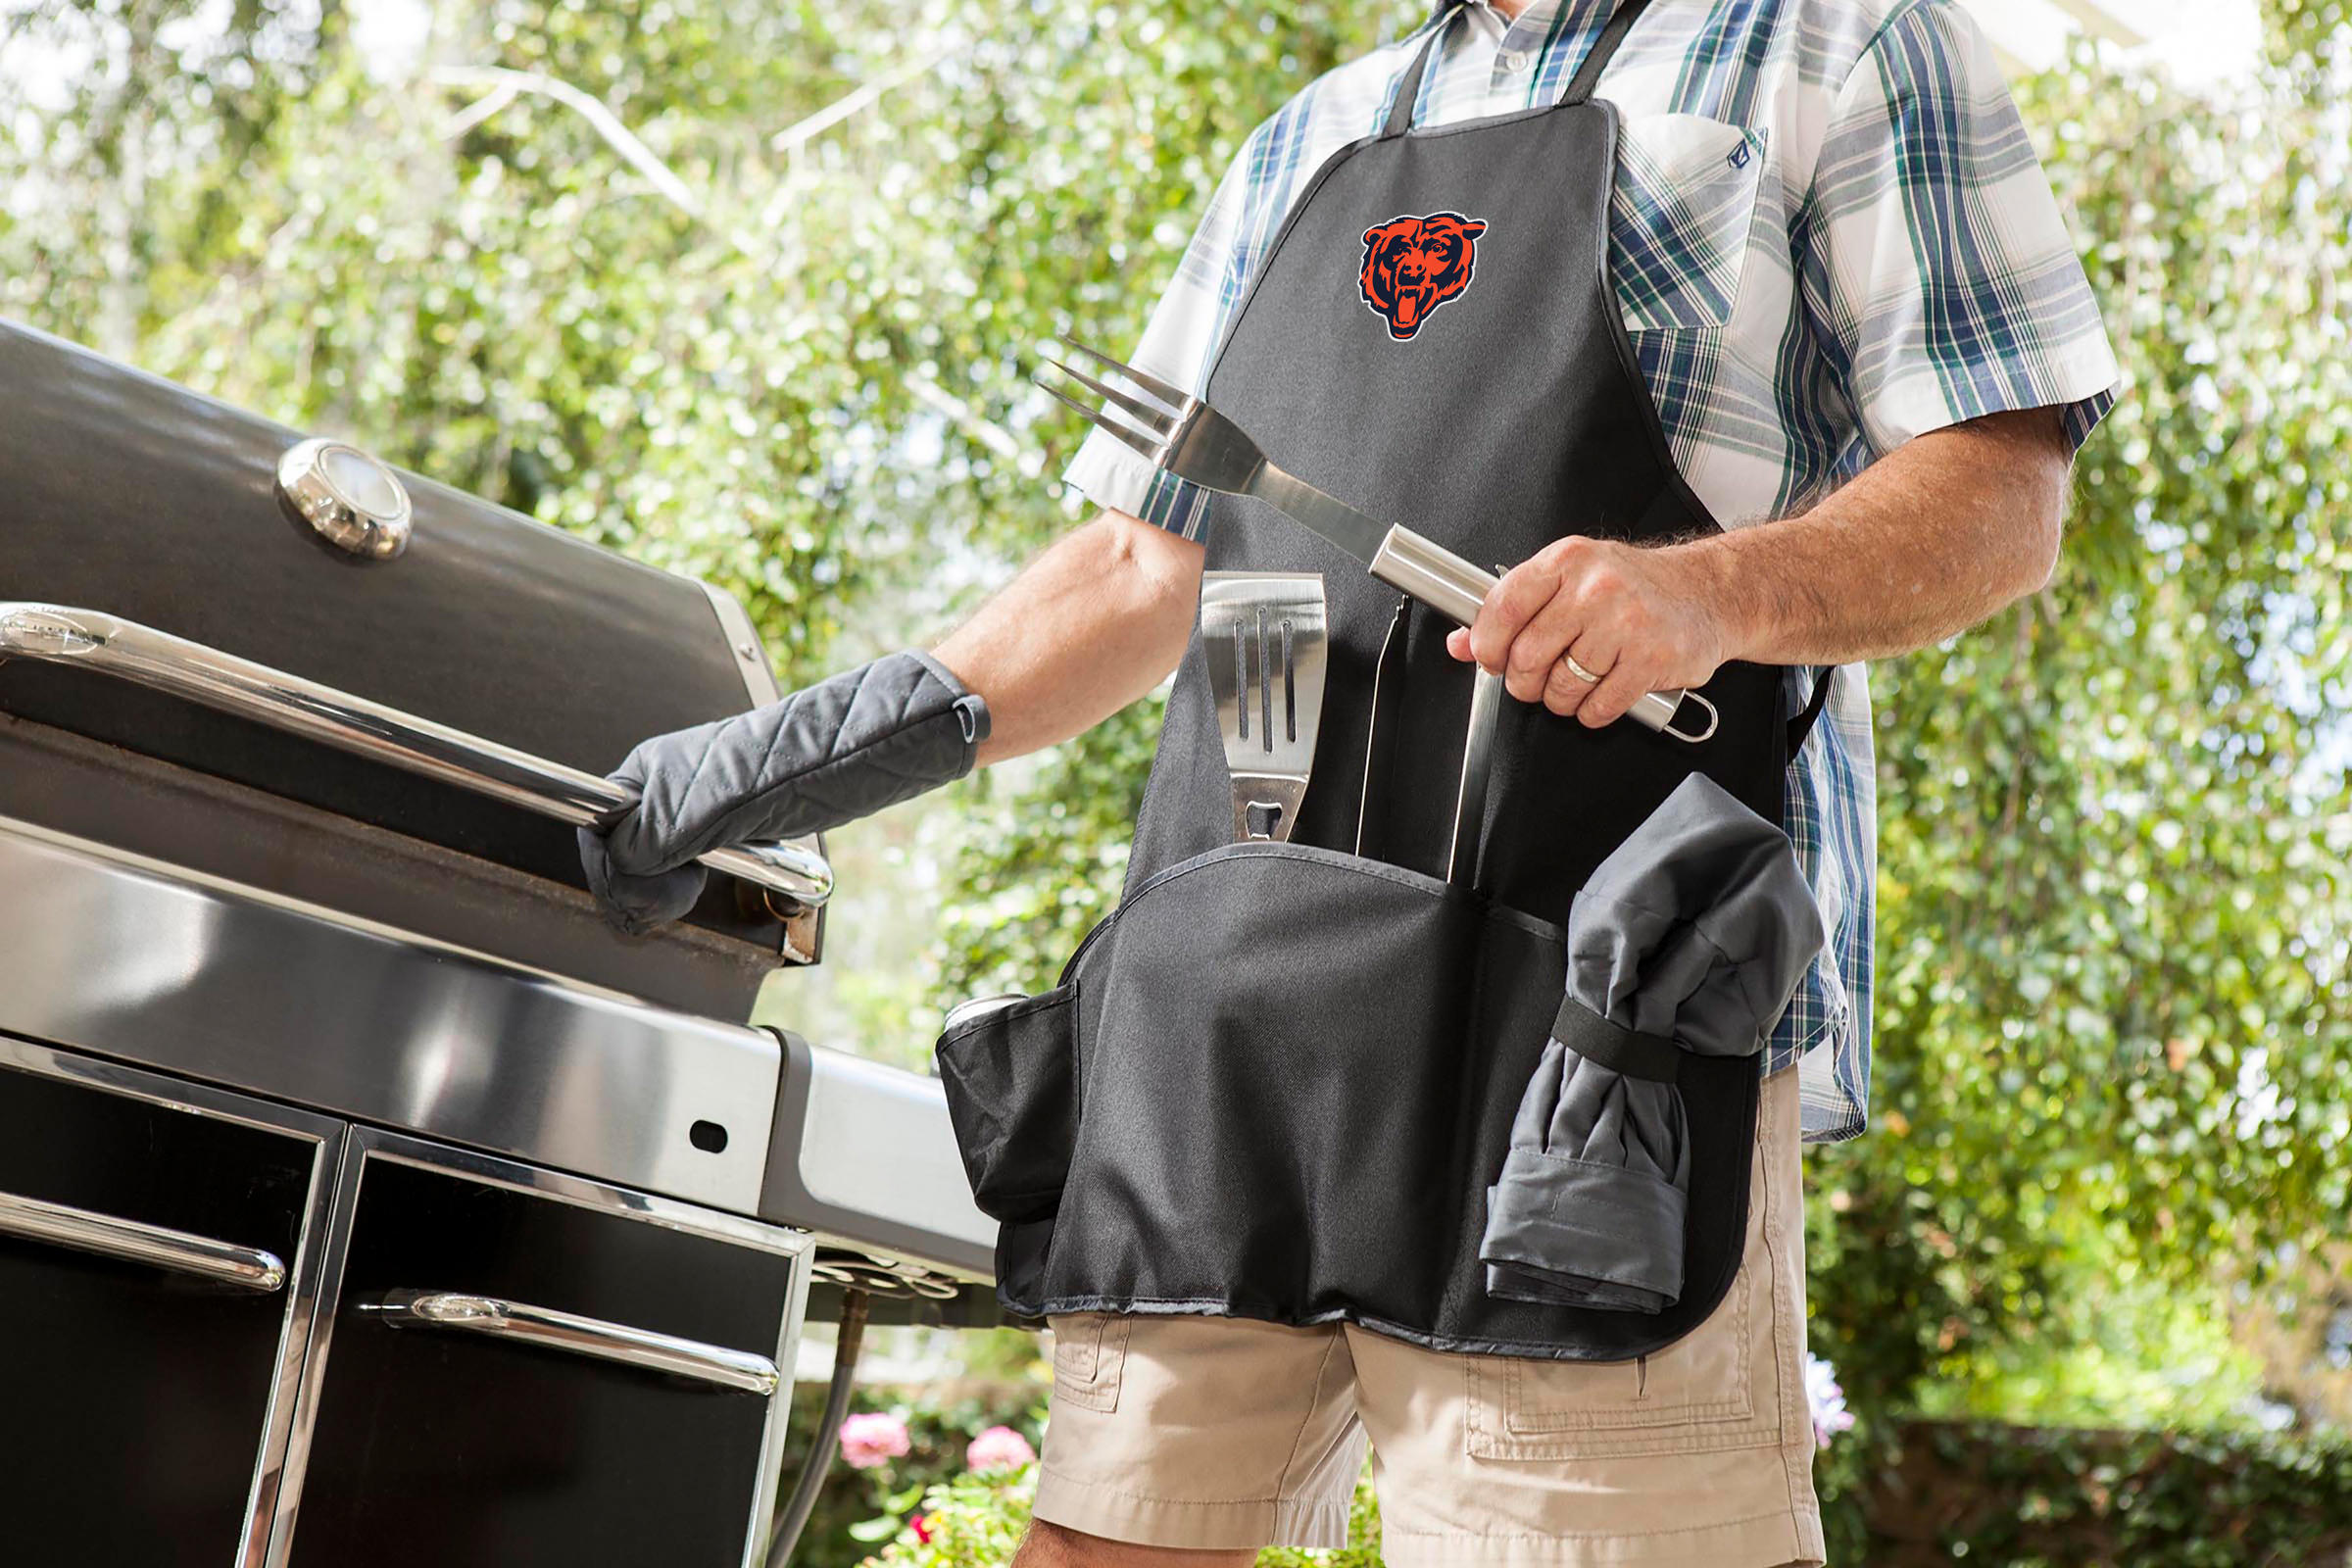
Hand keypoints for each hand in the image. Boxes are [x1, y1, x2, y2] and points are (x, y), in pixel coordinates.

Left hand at [1444, 536, 1739, 727]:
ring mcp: (1627, 625)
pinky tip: (1602, 692)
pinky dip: (1591, 711)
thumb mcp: (1570, 579)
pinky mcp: (1652, 661)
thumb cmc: (1634, 587)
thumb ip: (1515, 607)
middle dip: (1524, 681)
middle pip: (1527, 656)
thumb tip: (1461, 641)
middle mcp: (1597, 588)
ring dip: (1560, 699)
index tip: (1490, 657)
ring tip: (1576, 682)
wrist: (1707, 592)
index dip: (1487, 644)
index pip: (1504, 607)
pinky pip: (1597, 707)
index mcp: (1568, 561)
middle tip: (1535, 679)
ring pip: (1561, 688)